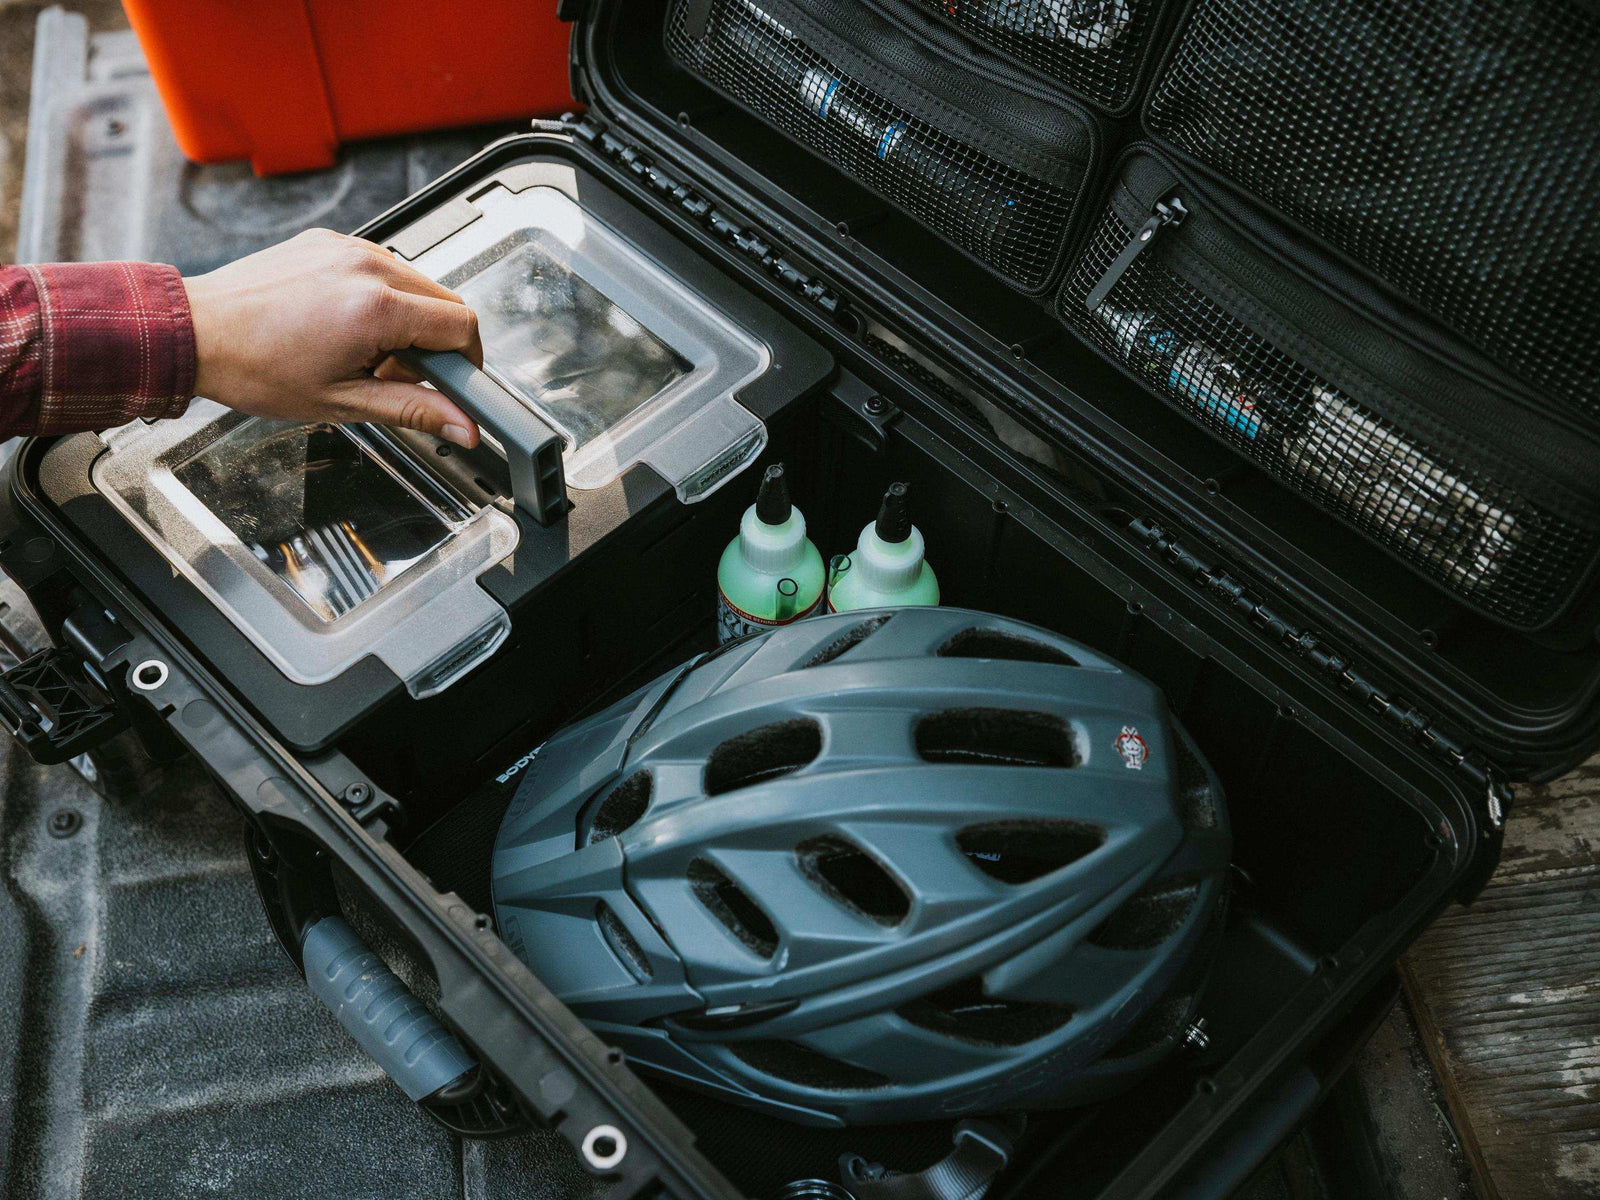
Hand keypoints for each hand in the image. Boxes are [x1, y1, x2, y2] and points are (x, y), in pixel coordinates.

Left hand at [183, 229, 481, 446]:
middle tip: (399, 376)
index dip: (468, 361)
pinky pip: (380, 267)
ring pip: (415, 284)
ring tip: (366, 352)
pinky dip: (380, 297)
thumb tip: (462, 426)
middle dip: (436, 344)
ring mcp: (347, 248)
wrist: (195, 332)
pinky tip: (346, 325)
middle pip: (444, 302)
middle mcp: (366, 266)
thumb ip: (415, 411)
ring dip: (409, 320)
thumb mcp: (343, 402)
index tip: (455, 384)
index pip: (462, 325)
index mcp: (376, 307)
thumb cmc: (254, 367)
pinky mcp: (329, 241)